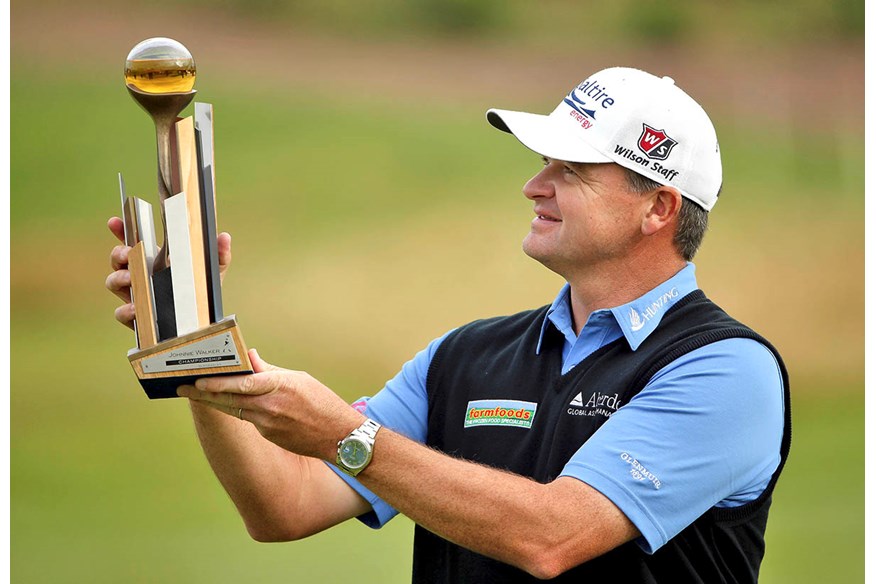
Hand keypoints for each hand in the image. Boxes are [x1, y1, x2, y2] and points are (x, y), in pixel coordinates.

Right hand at [105, 217, 232, 328]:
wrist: (204, 323)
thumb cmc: (202, 292)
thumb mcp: (212, 272)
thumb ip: (219, 255)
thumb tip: (224, 237)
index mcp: (154, 260)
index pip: (132, 242)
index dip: (121, 231)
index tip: (115, 222)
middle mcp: (140, 276)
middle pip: (118, 260)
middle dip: (118, 253)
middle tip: (127, 253)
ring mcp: (136, 295)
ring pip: (113, 283)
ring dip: (118, 278)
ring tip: (131, 278)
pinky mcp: (137, 318)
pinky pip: (121, 313)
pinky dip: (125, 309)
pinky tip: (135, 307)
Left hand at [177, 350, 364, 460]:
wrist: (340, 437)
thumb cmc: (323, 404)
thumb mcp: (299, 379)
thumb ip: (270, 371)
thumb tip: (250, 358)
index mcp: (278, 388)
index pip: (241, 384)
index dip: (216, 383)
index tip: (197, 379)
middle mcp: (269, 408)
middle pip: (228, 400)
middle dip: (203, 394)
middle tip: (182, 387)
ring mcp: (267, 425)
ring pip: (234, 410)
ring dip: (216, 402)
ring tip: (198, 393)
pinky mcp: (268, 436)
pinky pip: (249, 419)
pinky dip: (240, 410)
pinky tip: (231, 404)